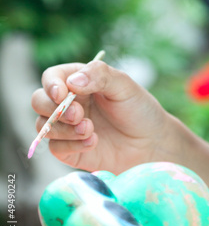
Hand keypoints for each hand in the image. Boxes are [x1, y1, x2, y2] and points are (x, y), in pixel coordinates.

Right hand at [31, 60, 171, 171]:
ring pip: (43, 126)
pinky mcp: (70, 150)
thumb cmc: (139, 108)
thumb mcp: (125, 85)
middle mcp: (68, 102)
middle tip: (79, 115)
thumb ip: (100, 76)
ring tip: (90, 130)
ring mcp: (67, 127)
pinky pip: (55, 148)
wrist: (152, 142)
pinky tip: (93, 142)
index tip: (62, 94)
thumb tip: (72, 82)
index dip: (51, 85)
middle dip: (54, 109)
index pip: (52, 77)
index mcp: (79, 81)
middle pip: (39, 101)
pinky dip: (71, 145)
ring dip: (63, 129)